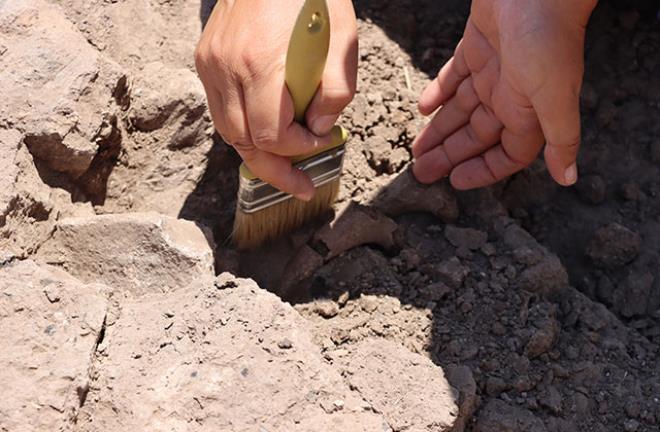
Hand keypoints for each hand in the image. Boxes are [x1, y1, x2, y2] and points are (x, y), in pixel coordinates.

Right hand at [195, 0, 357, 199]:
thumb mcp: (342, 40)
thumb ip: (335, 92)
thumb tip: (319, 129)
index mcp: (261, 64)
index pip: (270, 135)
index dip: (296, 150)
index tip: (319, 142)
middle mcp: (227, 67)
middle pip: (243, 142)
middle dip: (275, 169)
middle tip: (300, 186)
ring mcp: (211, 62)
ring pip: (228, 129)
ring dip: (257, 150)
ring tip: (284, 165)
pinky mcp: (205, 57)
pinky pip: (221, 107)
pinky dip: (244, 125)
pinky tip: (266, 128)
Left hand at [412, 0, 597, 188]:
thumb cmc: (548, 38)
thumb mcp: (555, 97)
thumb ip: (560, 138)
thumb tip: (569, 178)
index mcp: (528, 112)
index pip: (505, 154)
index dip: (482, 170)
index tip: (454, 182)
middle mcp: (510, 96)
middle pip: (475, 136)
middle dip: (449, 155)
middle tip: (421, 173)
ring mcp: (492, 71)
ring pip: (460, 110)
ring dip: (439, 130)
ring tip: (416, 150)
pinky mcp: (476, 47)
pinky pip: (453, 77)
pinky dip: (438, 93)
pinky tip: (423, 108)